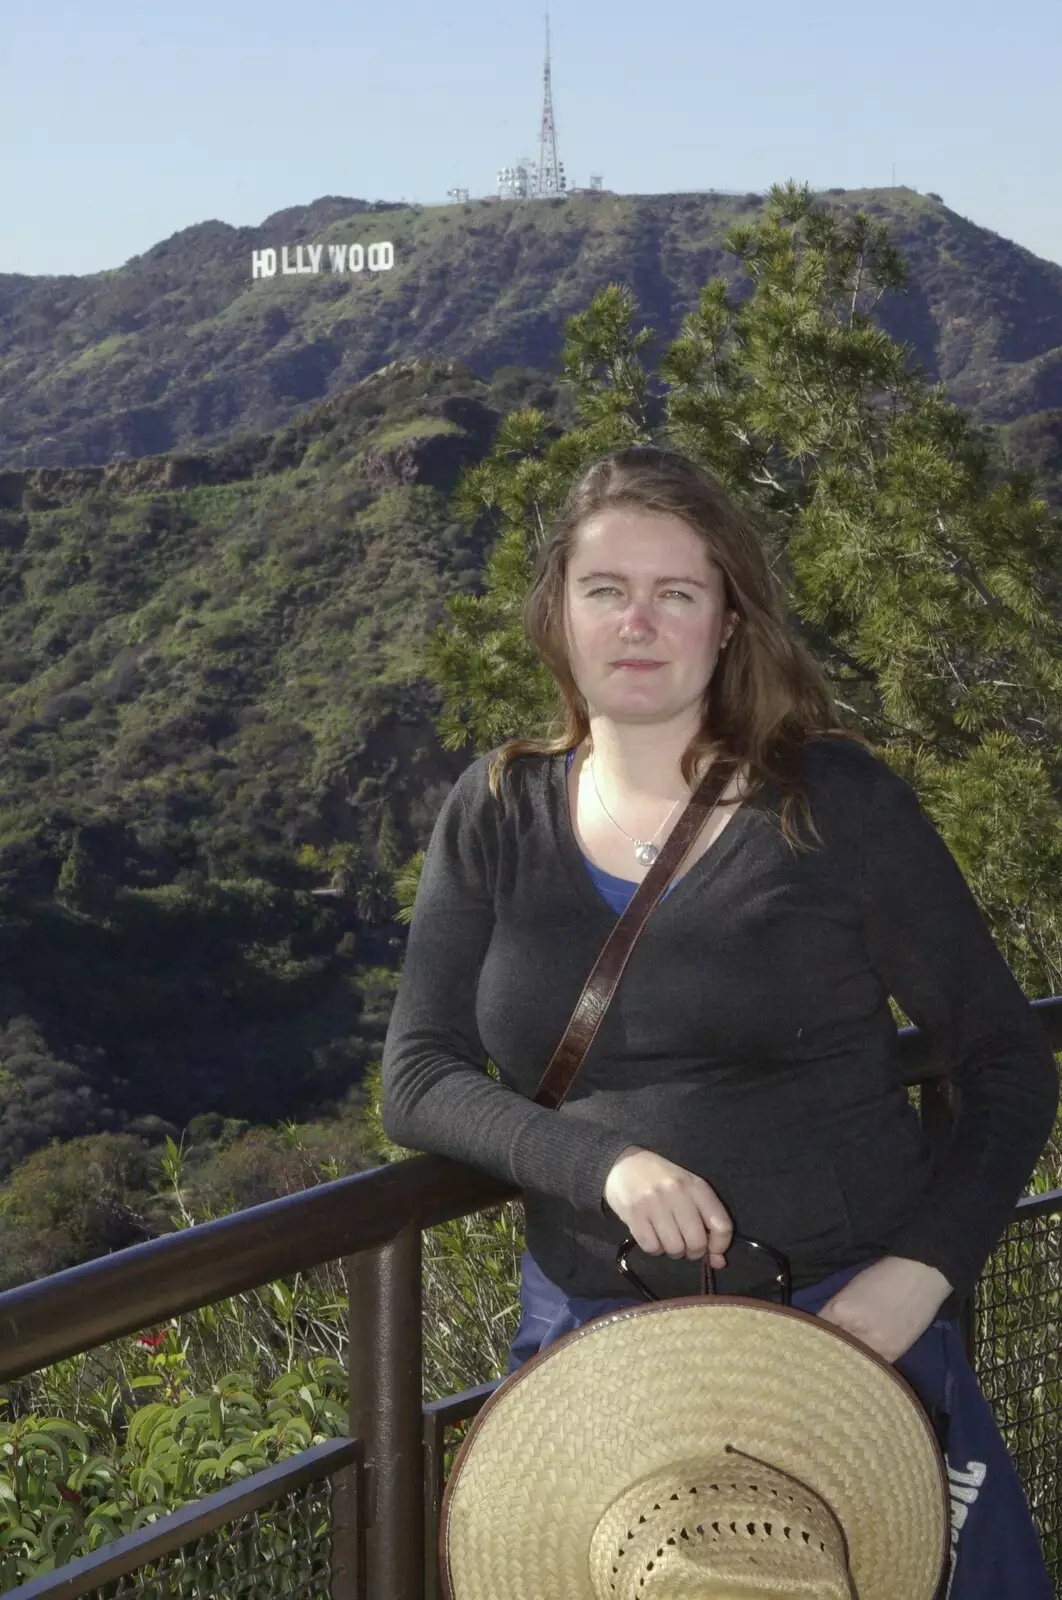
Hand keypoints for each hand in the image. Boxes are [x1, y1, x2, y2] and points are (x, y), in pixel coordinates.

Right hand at [602, 1146, 733, 1269]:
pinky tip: (651, 1235)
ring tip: (667, 1238)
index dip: (720, 1245)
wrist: (623, 1163)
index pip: (721, 1225)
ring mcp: (654, 1203)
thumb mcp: (689, 1192)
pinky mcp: (633, 1213)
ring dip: (672, 1251)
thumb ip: (707, 1223)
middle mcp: (677, 1192)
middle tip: (685, 1244)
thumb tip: (719, 1262)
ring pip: (674, 1248)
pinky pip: (651, 1247)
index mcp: (696, 1186)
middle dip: (693, 1252)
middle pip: (697, 1242)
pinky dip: (653, 1248)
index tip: (713, 1250)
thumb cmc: (662, 1179)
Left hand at [817, 1256, 952, 1363]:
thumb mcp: (850, 1289)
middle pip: (833, 1350)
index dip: (812, 1337)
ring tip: (839, 1368)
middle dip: (826, 1353)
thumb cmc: (882, 1277)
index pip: (818, 1331)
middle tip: (819, 1360)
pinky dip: (865, 1365)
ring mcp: (877, 1346)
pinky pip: (872, 1366)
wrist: (920, 1276)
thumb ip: (835, 1313)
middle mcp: (856, 1331)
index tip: (807, 1344)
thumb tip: (822, 1330)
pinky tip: (860, 1366)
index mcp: (841, 1310)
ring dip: (845, 1363)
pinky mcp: (894, 1354)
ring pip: (852, 1362)